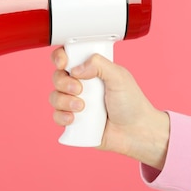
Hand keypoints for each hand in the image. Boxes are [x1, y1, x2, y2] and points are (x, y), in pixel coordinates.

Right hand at [49, 47, 169, 169]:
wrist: (136, 132)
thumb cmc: (131, 103)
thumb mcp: (119, 77)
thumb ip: (99, 65)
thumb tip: (76, 69)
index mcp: (91, 70)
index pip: (68, 57)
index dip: (60, 58)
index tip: (63, 63)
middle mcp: (81, 85)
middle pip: (57, 77)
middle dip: (63, 82)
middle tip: (79, 89)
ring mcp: (75, 103)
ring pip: (55, 97)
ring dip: (63, 101)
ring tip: (82, 107)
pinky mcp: (73, 121)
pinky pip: (57, 116)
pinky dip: (61, 117)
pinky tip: (73, 119)